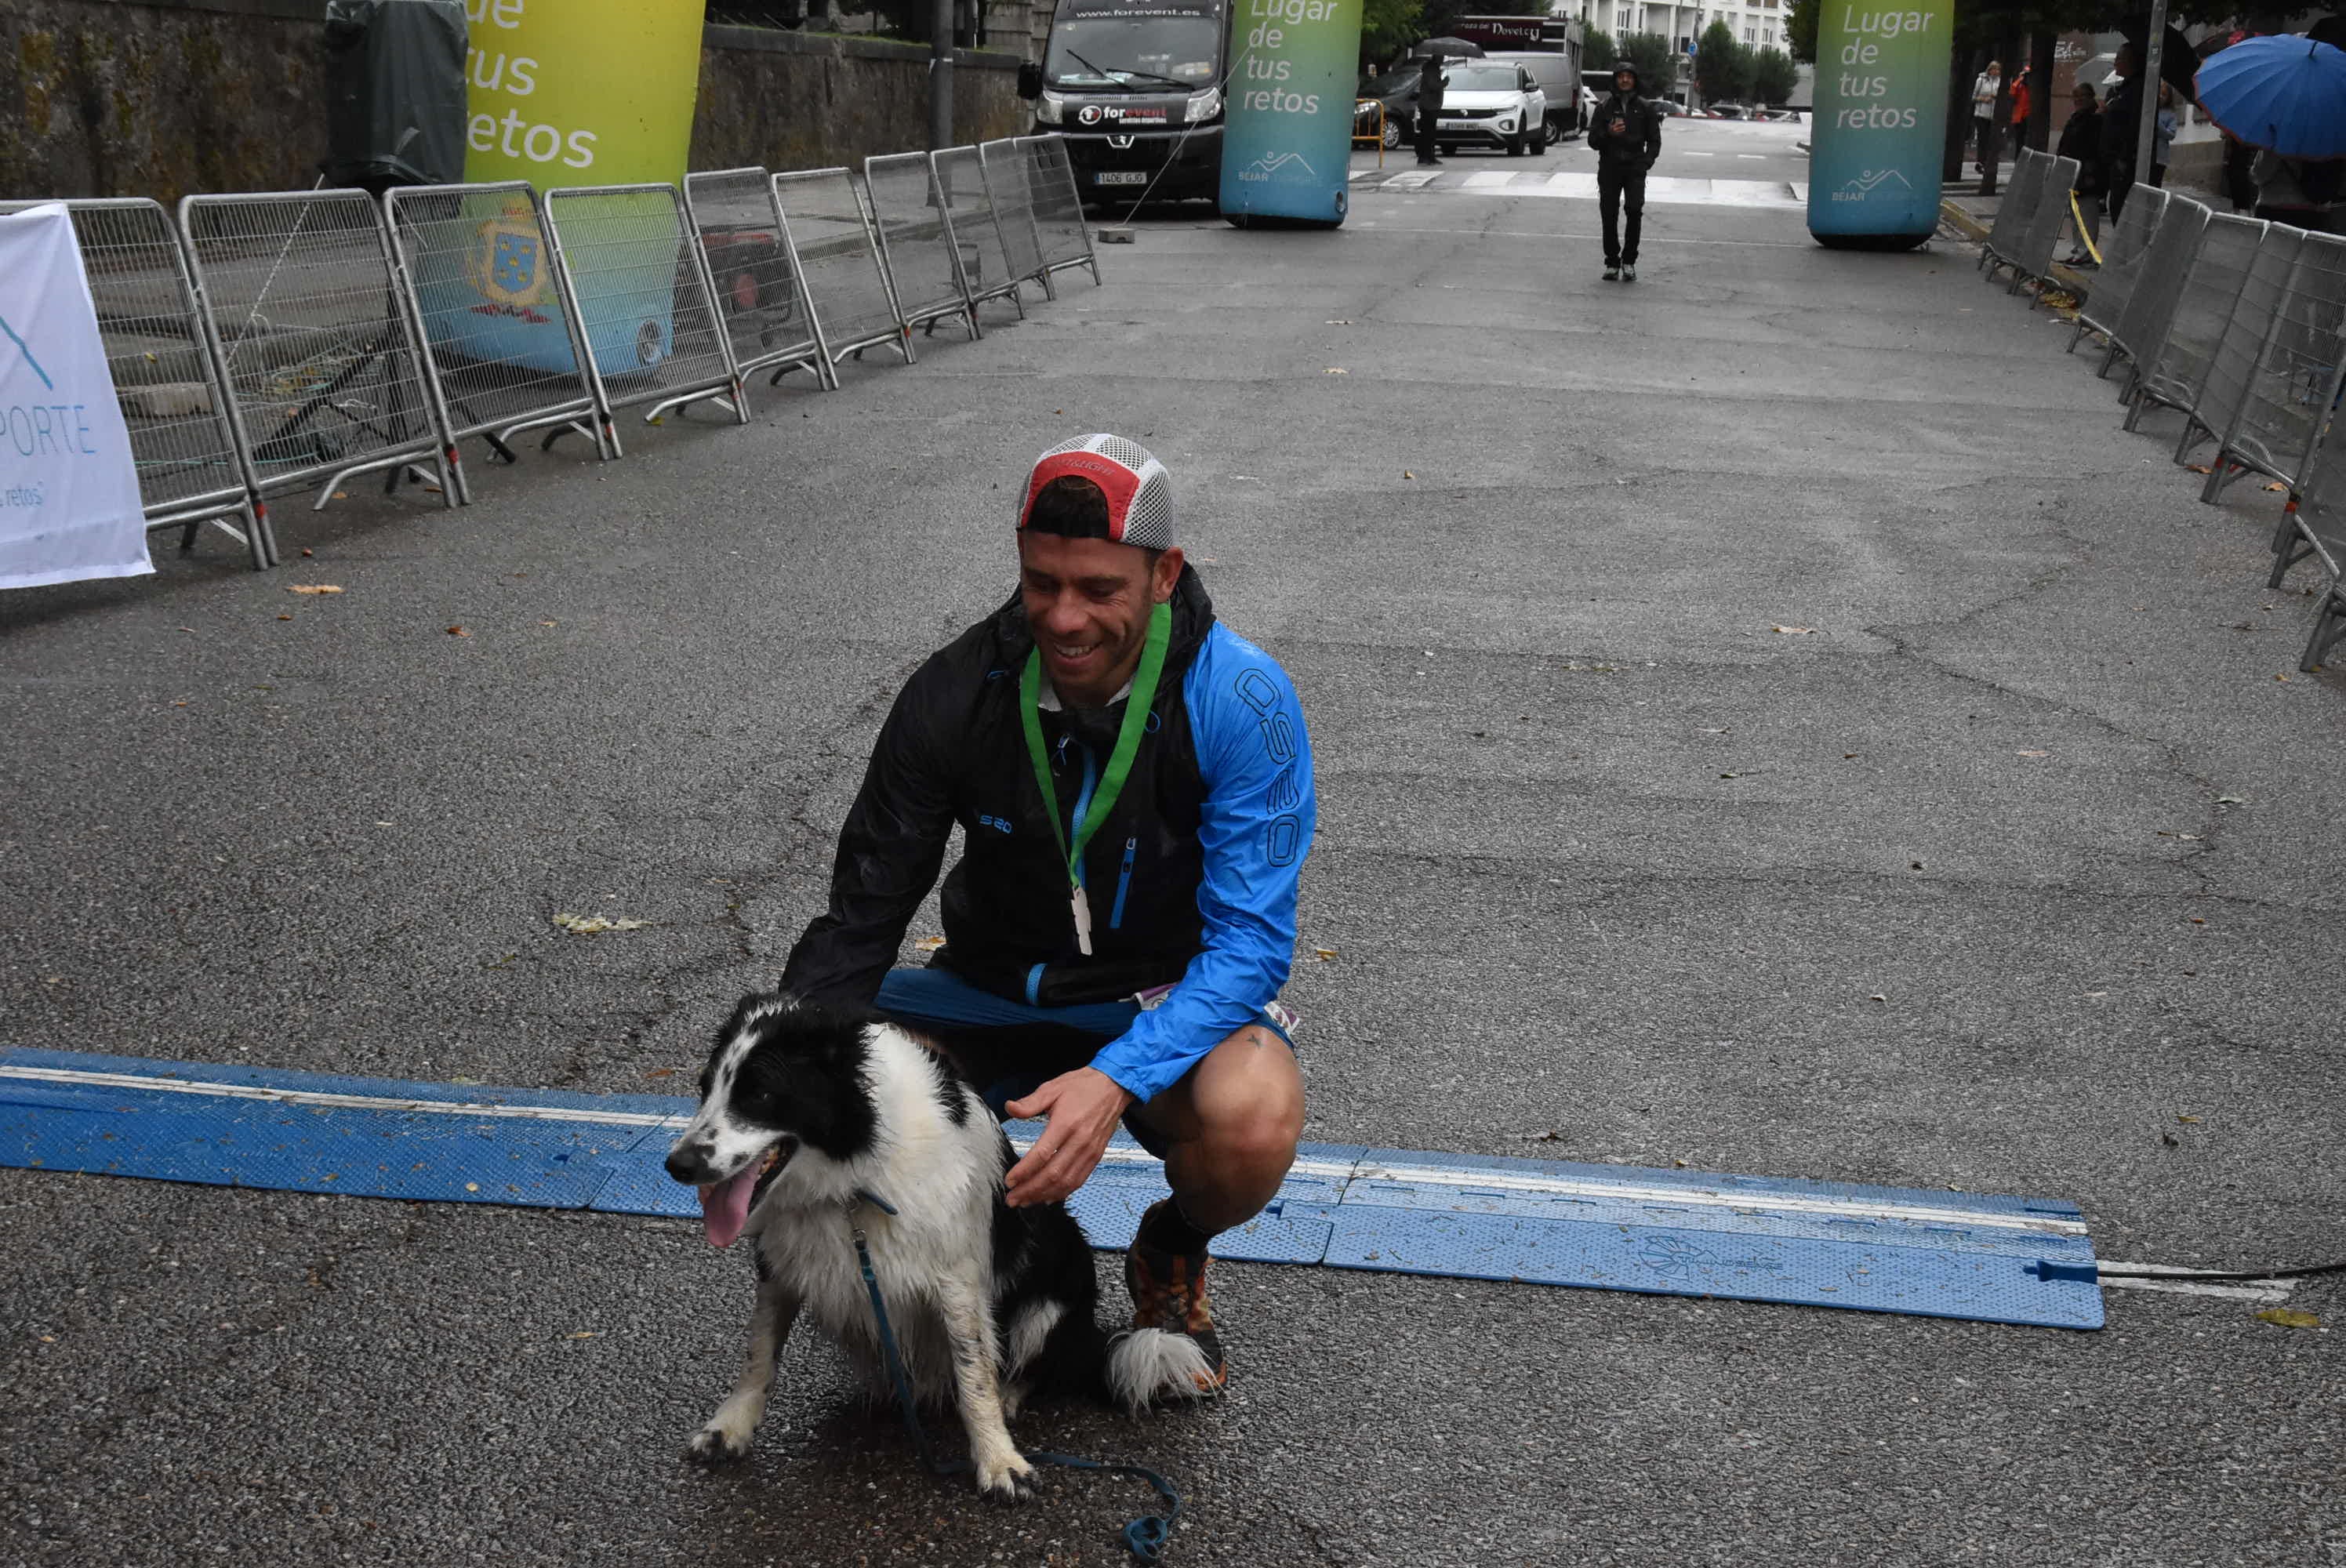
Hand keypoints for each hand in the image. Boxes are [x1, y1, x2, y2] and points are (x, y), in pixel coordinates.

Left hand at [1003, 1068, 1134, 1207]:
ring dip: (1044, 1195)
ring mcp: (1090, 1151)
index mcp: (1066, 1124)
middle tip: (1013, 1198)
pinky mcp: (1096, 1156)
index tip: (1010, 1180)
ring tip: (1026, 1201)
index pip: (1041, 1155)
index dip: (1024, 1171)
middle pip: (1052, 1174)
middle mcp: (1079, 1141)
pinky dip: (1063, 1192)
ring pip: (1066, 1182)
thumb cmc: (1083, 1086)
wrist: (1113, 1086)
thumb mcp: (1053, 1088)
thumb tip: (1010, 1108)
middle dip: (1030, 1190)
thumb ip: (1030, 1102)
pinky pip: (1079, 1180)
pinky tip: (1049, 1196)